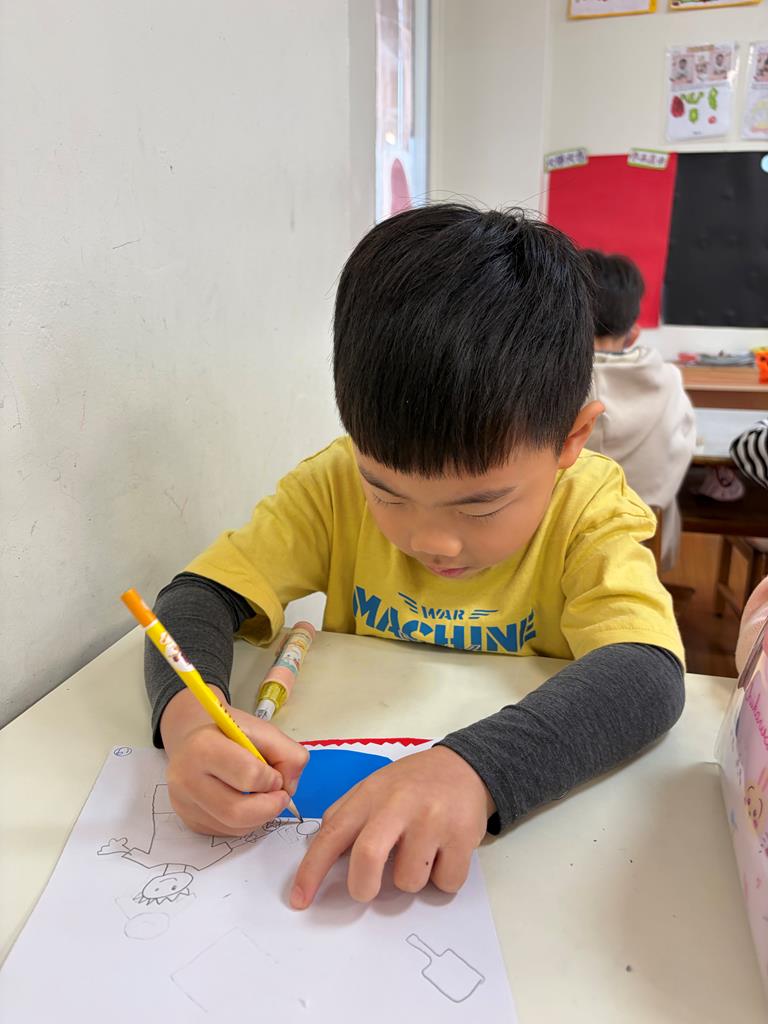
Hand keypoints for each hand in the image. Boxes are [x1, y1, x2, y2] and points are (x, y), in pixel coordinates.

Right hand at [160, 687, 307, 835]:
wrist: (193, 739)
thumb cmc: (230, 734)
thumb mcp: (263, 730)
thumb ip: (287, 753)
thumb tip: (289, 787)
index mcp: (204, 746)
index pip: (248, 775)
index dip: (272, 778)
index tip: (274, 773)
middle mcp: (187, 778)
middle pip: (237, 812)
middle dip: (270, 807)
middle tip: (280, 796)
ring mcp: (184, 804)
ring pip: (235, 828)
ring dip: (260, 817)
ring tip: (263, 796)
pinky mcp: (189, 821)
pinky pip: (227, 832)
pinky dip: (246, 823)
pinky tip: (246, 802)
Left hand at [290, 746, 493, 907]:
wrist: (464, 766)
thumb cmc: (411, 784)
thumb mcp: (373, 788)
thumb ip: (346, 816)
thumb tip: (319, 852)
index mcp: (369, 795)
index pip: (332, 834)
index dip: (312, 870)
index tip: (299, 900)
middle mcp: (399, 805)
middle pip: (368, 857)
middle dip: (363, 886)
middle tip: (367, 889)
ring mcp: (432, 819)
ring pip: (409, 880)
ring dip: (411, 880)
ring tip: (419, 854)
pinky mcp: (462, 835)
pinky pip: (445, 883)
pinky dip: (442, 880)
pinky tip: (444, 853)